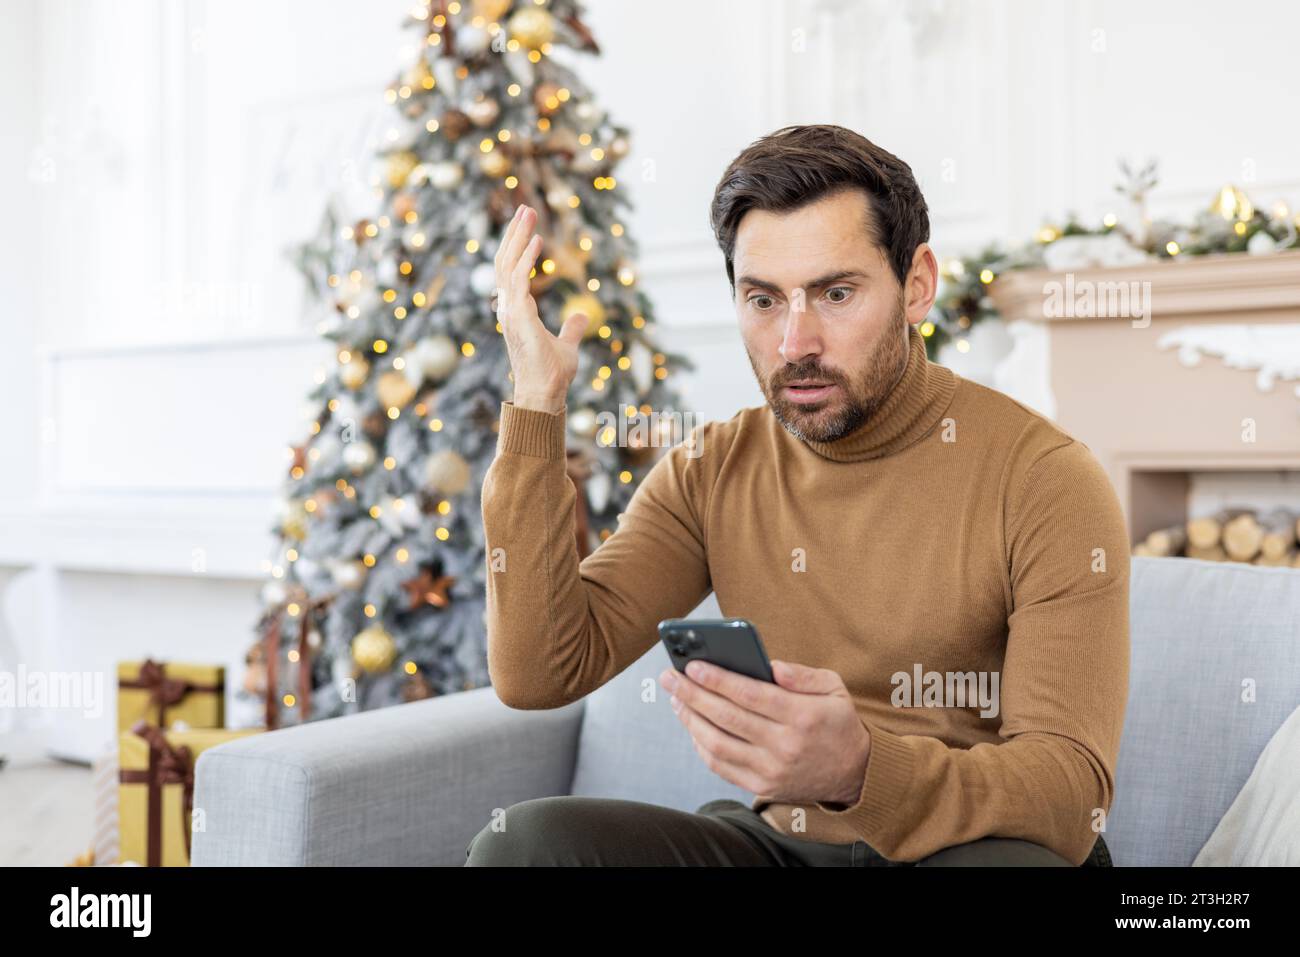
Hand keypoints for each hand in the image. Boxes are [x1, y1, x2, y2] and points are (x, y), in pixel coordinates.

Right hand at [494, 205, 585, 410]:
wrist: (546, 393)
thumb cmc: (552, 374)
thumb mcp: (567, 345)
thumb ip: (572, 329)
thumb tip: (582, 317)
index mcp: (516, 312)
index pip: (512, 271)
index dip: (518, 248)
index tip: (529, 226)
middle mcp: (508, 308)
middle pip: (505, 262)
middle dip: (514, 234)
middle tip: (526, 208)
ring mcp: (510, 311)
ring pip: (507, 265)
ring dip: (517, 237)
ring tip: (529, 213)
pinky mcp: (518, 315)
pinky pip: (518, 279)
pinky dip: (526, 258)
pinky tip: (537, 240)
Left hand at [659, 658, 871, 806]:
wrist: (855, 774)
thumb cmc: (837, 723)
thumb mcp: (834, 689)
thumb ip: (802, 675)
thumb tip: (769, 665)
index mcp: (802, 716)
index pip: (750, 695)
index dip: (718, 679)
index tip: (693, 665)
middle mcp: (785, 746)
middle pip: (727, 717)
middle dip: (692, 694)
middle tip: (670, 677)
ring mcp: (772, 770)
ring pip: (718, 744)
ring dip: (690, 720)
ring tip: (676, 699)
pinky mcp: (762, 787)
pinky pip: (721, 766)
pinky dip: (701, 745)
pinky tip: (692, 725)